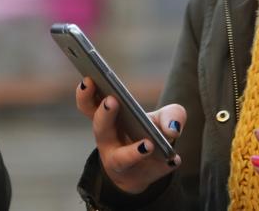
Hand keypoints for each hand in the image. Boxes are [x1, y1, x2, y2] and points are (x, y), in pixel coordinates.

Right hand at [75, 77, 184, 194]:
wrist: (146, 168)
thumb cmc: (147, 134)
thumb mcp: (160, 119)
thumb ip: (171, 114)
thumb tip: (173, 128)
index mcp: (106, 120)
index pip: (88, 106)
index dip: (85, 94)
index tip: (88, 80)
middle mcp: (107, 141)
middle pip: (100, 128)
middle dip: (104, 114)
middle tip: (112, 100)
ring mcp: (120, 162)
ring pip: (121, 159)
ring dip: (133, 152)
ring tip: (149, 144)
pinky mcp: (139, 178)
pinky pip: (150, 172)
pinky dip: (163, 165)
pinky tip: (174, 159)